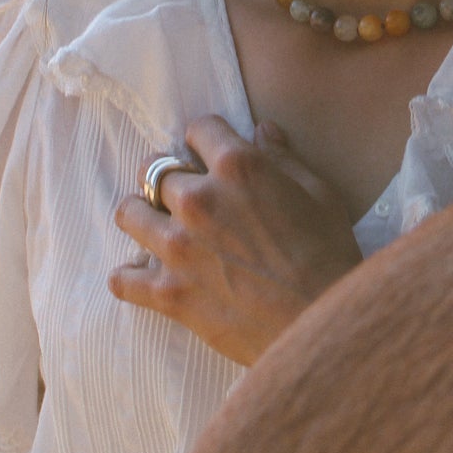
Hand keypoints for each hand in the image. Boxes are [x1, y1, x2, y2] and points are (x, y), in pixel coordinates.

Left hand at [110, 116, 362, 365]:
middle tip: (183, 194)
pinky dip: (130, 277)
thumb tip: (262, 130)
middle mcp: (198, 199)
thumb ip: (284, 158)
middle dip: (169, 176)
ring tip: (157, 226)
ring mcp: (177, 247)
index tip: (208, 153)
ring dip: (142, 215)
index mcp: (237, 167)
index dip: (206, 139)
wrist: (322, 323)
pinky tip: (144, 277)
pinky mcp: (168, 292)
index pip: (198, 129)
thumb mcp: (318, 194)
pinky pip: (123, 279)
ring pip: (130, 213)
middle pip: (155, 168)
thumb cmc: (329, 255)